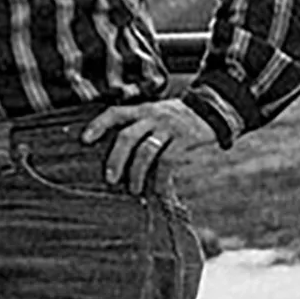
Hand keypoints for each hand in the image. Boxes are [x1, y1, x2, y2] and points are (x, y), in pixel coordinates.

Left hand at [80, 98, 214, 194]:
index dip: (98, 125)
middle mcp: (153, 116)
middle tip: (110, 179)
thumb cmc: (181, 117)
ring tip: (134, 189)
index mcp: (143, 109)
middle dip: (115, 159)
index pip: (115, 112)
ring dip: (137, 173)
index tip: (84, 139)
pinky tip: (160, 191)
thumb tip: (123, 154)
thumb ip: (142, 127)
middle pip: (126, 136)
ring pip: (145, 150)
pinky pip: (168, 161)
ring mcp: (168, 127)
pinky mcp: (184, 139)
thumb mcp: (159, 114)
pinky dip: (162, 179)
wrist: (215, 108)